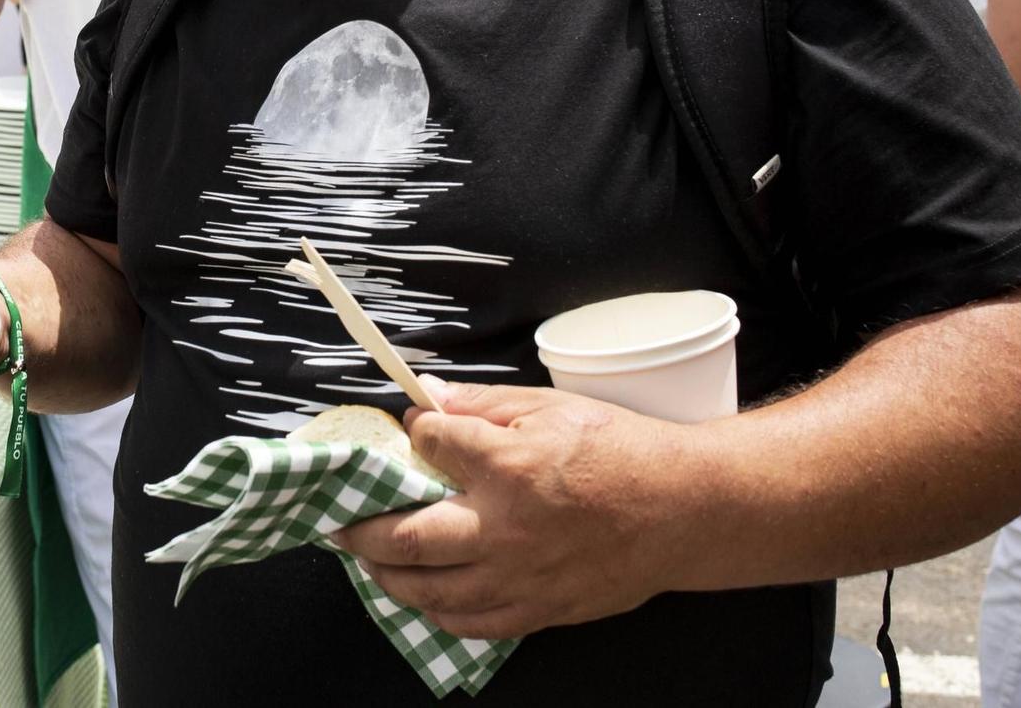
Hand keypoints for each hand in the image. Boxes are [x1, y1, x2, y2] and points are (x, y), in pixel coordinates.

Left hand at [334, 378, 698, 642]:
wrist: (683, 511)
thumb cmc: (622, 453)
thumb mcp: (551, 407)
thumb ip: (484, 404)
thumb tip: (429, 398)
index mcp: (507, 466)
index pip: (430, 446)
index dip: (411, 432)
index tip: (407, 429)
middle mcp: (503, 528)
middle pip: (403, 536)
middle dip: (359, 528)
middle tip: (337, 521)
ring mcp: (518, 576)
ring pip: (427, 589)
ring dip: (385, 575)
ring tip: (368, 560)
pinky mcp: (538, 609)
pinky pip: (470, 622)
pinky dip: (436, 611)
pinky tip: (423, 596)